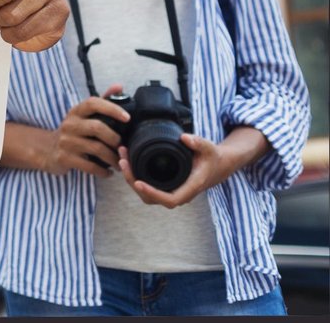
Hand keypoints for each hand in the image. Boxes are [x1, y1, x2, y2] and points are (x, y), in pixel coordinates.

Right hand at [40, 86, 129, 176]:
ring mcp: (66, 141)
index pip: (93, 103)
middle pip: (97, 127)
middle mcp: (69, 124)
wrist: (48, 150)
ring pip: (96, 148)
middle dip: (114, 139)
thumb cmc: (74, 132)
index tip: (127, 118)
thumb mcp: (84, 116)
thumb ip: (103, 101)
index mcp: (76, 112)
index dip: (111, 108)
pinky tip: (107, 172)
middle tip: (122, 147)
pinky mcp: (64, 158)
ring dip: (112, 158)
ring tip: (119, 163)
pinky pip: (89, 166)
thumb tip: (119, 86)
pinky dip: (102, 171)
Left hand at [119, 133, 234, 207]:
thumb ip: (198, 143)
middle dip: (134, 182)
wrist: (217, 165)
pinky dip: (135, 175)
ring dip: (131, 178)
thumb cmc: (212, 157)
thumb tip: (184, 138)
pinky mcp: (165, 186)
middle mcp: (179, 193)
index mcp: (190, 187)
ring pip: (146, 193)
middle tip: (122, 161)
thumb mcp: (209, 148)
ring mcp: (171, 191)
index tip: (138, 183)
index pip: (170, 200)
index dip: (153, 193)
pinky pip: (147, 186)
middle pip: (152, 198)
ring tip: (121, 157)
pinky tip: (126, 161)